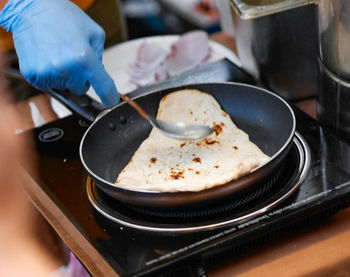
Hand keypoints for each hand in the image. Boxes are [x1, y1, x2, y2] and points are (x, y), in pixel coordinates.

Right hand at [0, 0, 119, 106]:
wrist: (32, 7)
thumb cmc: (63, 16)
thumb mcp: (94, 33)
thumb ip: (99, 58)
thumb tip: (99, 76)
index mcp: (84, 58)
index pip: (102, 87)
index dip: (109, 96)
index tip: (110, 100)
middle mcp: (65, 68)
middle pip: (81, 88)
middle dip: (81, 77)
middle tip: (73, 57)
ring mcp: (47, 72)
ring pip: (65, 87)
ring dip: (65, 76)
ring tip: (59, 53)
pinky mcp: (32, 74)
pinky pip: (49, 84)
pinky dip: (50, 75)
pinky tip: (48, 57)